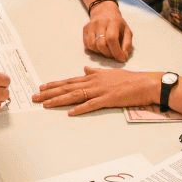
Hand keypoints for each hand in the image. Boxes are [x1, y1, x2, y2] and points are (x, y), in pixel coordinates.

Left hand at [32, 67, 160, 115]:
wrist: (146, 83)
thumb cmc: (129, 80)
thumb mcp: (109, 73)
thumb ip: (95, 72)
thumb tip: (84, 69)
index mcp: (93, 77)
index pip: (69, 81)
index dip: (54, 84)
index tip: (41, 87)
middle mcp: (93, 82)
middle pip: (67, 87)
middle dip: (50, 92)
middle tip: (35, 96)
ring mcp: (100, 91)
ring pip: (75, 95)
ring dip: (59, 100)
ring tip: (45, 104)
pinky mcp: (109, 99)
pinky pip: (92, 105)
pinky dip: (81, 108)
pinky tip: (71, 112)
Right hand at [82, 2, 132, 61]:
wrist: (105, 11)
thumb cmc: (118, 24)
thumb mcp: (127, 31)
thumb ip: (127, 44)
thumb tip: (123, 57)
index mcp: (113, 22)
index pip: (112, 39)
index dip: (116, 51)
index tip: (121, 59)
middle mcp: (100, 22)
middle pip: (101, 44)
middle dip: (108, 53)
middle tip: (113, 54)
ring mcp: (91, 25)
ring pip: (93, 45)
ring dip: (100, 52)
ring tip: (106, 49)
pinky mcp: (85, 28)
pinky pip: (86, 44)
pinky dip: (93, 49)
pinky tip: (99, 46)